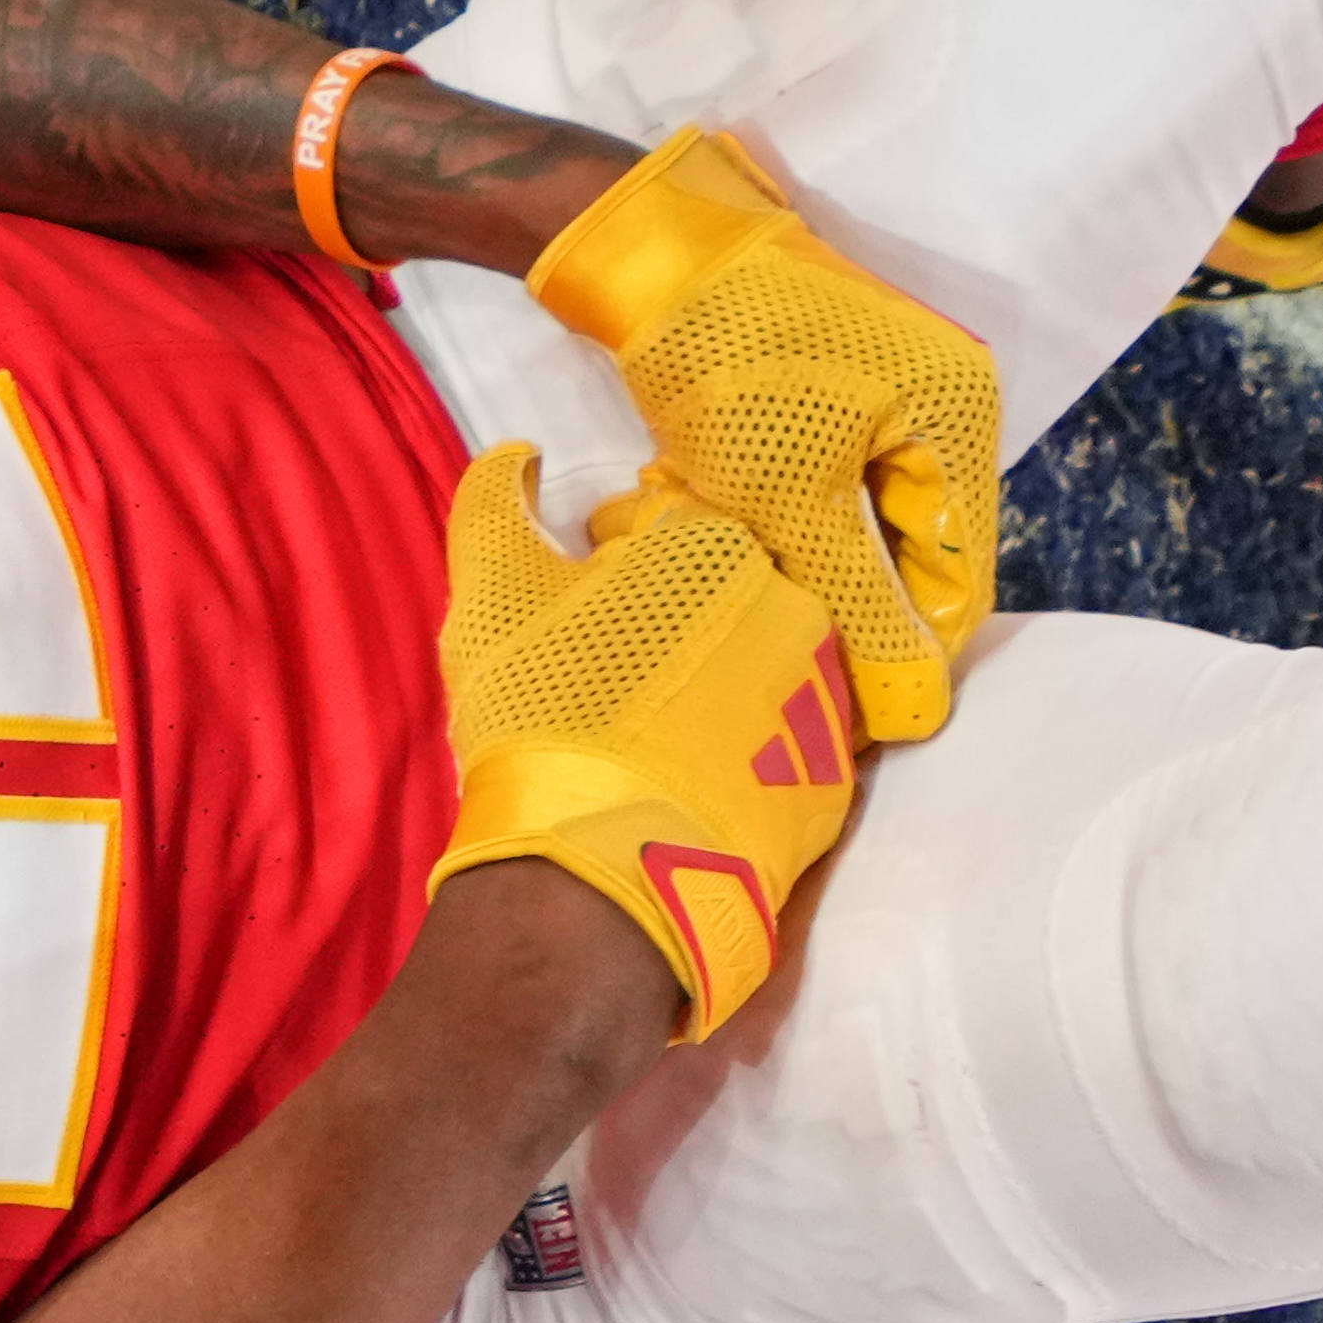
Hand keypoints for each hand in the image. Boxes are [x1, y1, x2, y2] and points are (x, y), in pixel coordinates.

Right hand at [433, 448, 869, 1039]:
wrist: (607, 868)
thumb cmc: (546, 712)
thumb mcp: (490, 591)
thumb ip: (493, 502)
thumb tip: (519, 455)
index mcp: (717, 544)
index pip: (666, 532)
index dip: (614, 570)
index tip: (582, 619)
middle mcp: (795, 605)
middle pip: (728, 598)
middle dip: (678, 625)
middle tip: (616, 684)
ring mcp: (822, 699)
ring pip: (764, 671)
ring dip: (718, 690)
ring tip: (654, 743)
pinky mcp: (831, 783)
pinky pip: (784, 748)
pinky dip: (747, 757)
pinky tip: (694, 787)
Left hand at [520, 131, 999, 744]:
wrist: (645, 247)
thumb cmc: (730, 364)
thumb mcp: (792, 497)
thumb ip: (861, 604)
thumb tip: (919, 707)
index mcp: (960, 420)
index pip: (961, 574)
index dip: (912, 651)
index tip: (850, 714)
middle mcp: (939, 405)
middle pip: (908, 551)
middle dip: (845, 604)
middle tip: (780, 658)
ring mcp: (882, 394)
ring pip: (853, 524)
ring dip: (799, 565)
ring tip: (738, 591)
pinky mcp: (824, 392)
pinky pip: (817, 485)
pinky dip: (774, 519)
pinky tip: (717, 532)